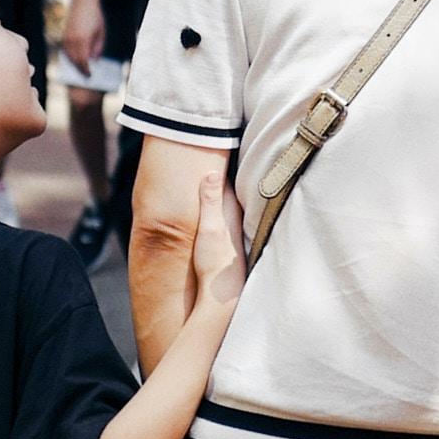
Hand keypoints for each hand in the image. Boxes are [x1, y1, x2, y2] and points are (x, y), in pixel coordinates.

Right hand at [60, 0, 104, 75]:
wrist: (83, 1)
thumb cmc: (95, 17)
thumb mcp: (100, 33)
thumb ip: (97, 48)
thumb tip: (93, 61)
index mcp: (83, 40)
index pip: (83, 61)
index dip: (86, 70)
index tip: (90, 76)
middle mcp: (73, 40)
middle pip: (75, 60)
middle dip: (80, 69)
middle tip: (86, 76)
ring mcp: (66, 37)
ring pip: (69, 56)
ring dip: (75, 64)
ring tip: (81, 70)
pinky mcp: (64, 35)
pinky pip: (66, 51)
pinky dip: (70, 57)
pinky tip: (76, 60)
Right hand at [189, 164, 244, 304]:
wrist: (222, 295)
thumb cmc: (215, 262)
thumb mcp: (210, 229)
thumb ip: (210, 202)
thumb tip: (212, 173)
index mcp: (230, 213)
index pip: (225, 180)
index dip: (217, 164)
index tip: (210, 143)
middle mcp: (234, 220)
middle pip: (225, 190)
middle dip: (216, 175)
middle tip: (206, 150)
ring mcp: (230, 231)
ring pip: (223, 204)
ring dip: (215, 191)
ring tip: (204, 174)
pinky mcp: (226, 242)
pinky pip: (219, 216)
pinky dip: (214, 207)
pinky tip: (207, 207)